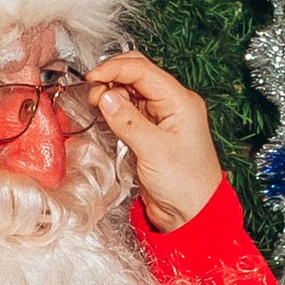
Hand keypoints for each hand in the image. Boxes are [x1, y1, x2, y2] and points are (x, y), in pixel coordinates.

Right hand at [86, 51, 225, 232]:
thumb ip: (128, 122)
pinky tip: (105, 115)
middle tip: (92, 92)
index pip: (144, 71)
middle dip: (112, 78)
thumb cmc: (187, 185)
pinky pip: (129, 112)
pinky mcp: (150, 133)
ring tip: (96, 105)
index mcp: (181, 102)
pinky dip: (115, 110)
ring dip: (111, 94)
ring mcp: (161, 119)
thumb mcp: (154, 151)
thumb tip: (106, 97)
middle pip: (137, 75)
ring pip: (130, 92)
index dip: (115, 69)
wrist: (193, 215)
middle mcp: (172, 105)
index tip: (92, 77)